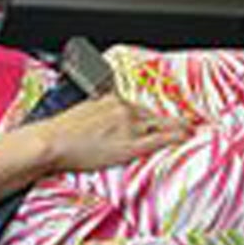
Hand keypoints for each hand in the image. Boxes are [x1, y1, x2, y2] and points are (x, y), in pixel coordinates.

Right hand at [30, 93, 191, 172]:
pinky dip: (175, 138)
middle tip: (189, 123)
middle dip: (171, 120)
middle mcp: (123, 109)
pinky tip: (186, 138)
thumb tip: (100, 121)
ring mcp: (128, 126)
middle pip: (153, 116)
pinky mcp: (129, 144)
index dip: (154, 116)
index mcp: (110, 100)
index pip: (139, 108)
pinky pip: (159, 139)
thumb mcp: (81, 113)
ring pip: (160, 126)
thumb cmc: (60, 133)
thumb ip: (97, 113)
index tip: (165, 117)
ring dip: (178, 129)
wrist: (51, 142)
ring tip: (192, 131)